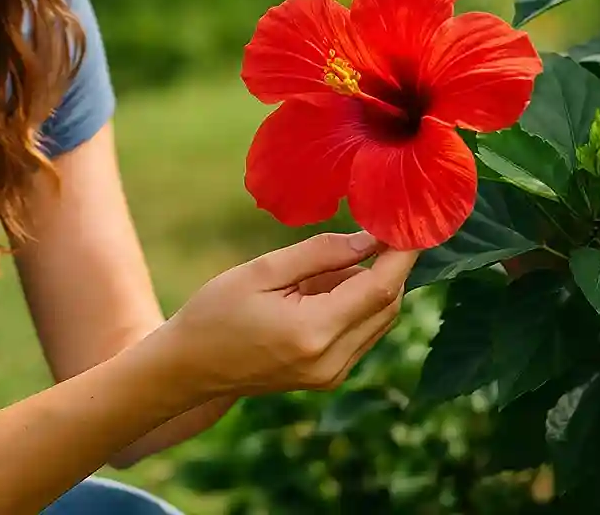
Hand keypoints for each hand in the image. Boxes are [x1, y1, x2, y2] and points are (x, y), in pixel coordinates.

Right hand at [155, 230, 419, 398]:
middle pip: (388, 305)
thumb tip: (369, 238)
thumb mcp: (262, 270)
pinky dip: (357, 304)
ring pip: (380, 320)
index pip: (380, 288)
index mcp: (313, 331)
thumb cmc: (216, 311)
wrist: (189, 366)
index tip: (410, 221)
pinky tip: (321, 287)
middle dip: (389, 265)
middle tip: (373, 227)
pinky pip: (362, 333)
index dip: (402, 253)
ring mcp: (332, 375)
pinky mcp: (329, 377)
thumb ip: (320, 253)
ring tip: (327, 262)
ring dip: (371, 284)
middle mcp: (331, 361)